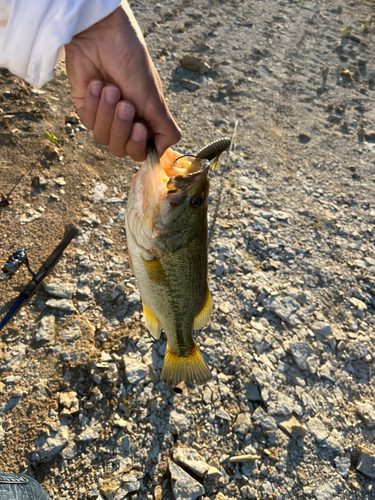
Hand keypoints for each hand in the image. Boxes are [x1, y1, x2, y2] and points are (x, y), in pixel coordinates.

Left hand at [64, 2, 180, 160]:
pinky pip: (88, 121)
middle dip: (121, 127)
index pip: (141, 152)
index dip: (137, 145)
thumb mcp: (155, 101)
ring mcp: (105, 117)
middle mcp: (126, 122)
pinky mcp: (86, 108)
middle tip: (125, 103)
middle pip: (120, 149)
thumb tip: (164, 151)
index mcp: (146, 122)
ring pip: (103, 137)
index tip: (138, 127)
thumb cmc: (133, 63)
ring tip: (110, 88)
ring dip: (106, 112)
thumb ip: (165, 130)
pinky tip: (96, 84)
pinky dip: (93, 102)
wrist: (102, 37)